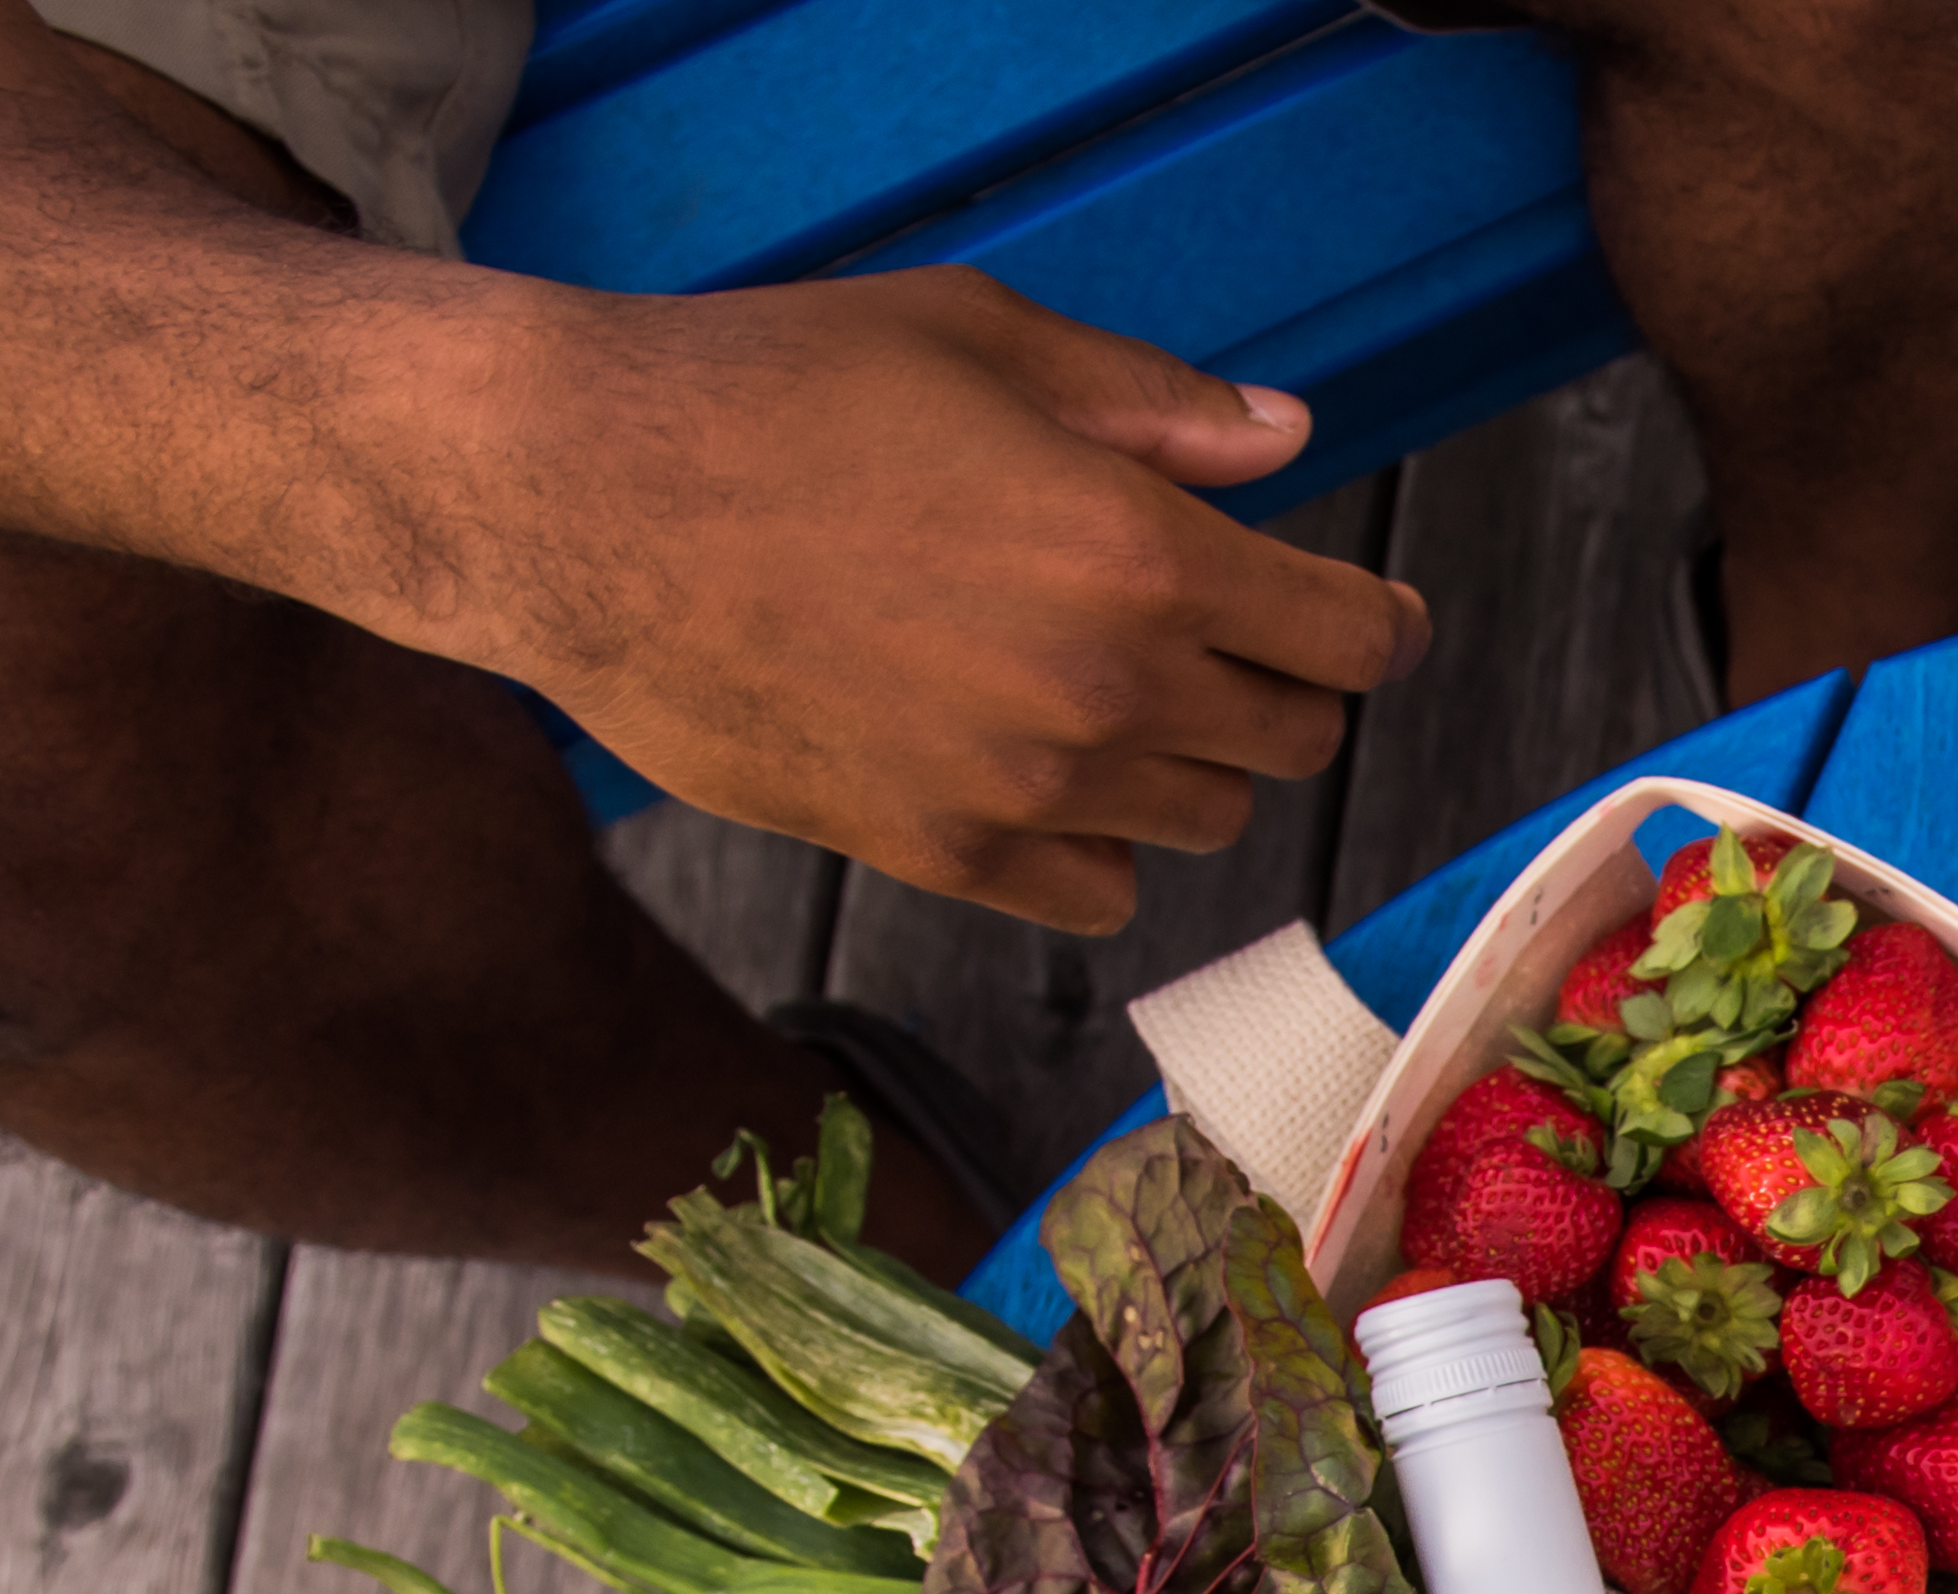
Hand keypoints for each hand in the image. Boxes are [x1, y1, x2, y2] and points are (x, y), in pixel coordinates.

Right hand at [467, 271, 1428, 931]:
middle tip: (1221, 637)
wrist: (580, 497)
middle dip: (1279, 685)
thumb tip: (1283, 437)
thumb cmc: (768, 389)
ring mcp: (1027, 784)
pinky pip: (1099, 892)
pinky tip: (1044, 773)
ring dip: (1186, 761)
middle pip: (1292, 736)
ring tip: (1105, 688)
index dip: (1378, 626)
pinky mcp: (942, 853)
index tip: (1373, 619)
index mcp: (1138, 551)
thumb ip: (1152, 401)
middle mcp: (1106, 686)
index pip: (1348, 637)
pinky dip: (1097, 844)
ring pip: (1205, 816)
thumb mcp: (974, 338)